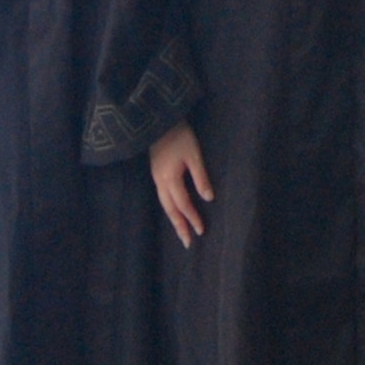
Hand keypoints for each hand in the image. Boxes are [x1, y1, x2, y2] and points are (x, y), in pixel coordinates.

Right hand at [149, 122, 211, 248]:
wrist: (159, 121)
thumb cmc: (179, 135)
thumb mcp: (194, 155)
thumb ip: (200, 177)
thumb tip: (209, 198)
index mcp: (170, 179)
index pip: (183, 204)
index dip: (193, 218)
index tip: (201, 231)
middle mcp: (160, 182)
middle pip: (170, 210)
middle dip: (179, 226)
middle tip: (187, 243)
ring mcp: (156, 178)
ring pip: (164, 205)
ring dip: (173, 219)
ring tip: (181, 231)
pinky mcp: (155, 173)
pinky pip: (162, 197)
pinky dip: (169, 208)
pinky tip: (174, 211)